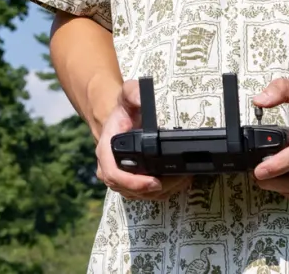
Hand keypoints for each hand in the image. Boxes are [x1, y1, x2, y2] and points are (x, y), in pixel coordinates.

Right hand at [92, 79, 192, 202]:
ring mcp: (119, 179)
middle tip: (178, 180)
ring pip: (138, 196)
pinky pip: (143, 195)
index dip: (133, 183)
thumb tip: (141, 98)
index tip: (154, 182)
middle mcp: (109, 168)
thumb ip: (133, 93)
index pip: (113, 174)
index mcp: (106, 150)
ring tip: (182, 180)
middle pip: (129, 190)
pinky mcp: (130, 184)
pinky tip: (177, 183)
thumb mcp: (127, 96)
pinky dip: (162, 192)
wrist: (120, 121)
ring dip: (161, 192)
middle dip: (155, 189)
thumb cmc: (124, 110)